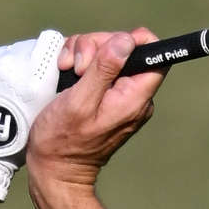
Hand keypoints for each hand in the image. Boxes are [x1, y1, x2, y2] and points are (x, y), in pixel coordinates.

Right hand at [26, 30, 165, 194]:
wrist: (54, 169)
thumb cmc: (63, 141)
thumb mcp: (81, 101)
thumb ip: (104, 69)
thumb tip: (126, 41)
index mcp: (134, 98)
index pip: (154, 55)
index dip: (133, 39)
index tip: (107, 43)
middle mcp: (132, 95)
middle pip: (125, 47)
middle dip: (97, 46)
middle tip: (77, 67)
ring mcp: (118, 94)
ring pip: (106, 51)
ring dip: (82, 53)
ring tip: (66, 71)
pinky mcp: (104, 94)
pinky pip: (96, 65)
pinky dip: (79, 62)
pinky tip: (65, 73)